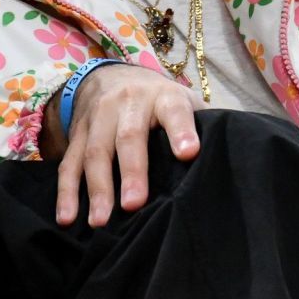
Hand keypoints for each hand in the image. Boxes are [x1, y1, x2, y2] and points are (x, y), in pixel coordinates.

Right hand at [43, 65, 200, 226]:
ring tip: (101, 221)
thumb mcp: (183, 102)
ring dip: (97, 188)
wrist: (110, 77)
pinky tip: (68, 217)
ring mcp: (98, 118)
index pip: (174, 111)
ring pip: (95, 153)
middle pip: (129, 136)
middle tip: (133, 203)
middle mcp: (128, 103)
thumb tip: (233, 155)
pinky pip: (69, 164)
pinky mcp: (77, 134)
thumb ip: (204, 126)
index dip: (181, 131)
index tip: (188, 154)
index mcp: (163, 98)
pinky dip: (66, 192)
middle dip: (131, 171)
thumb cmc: (159, 102)